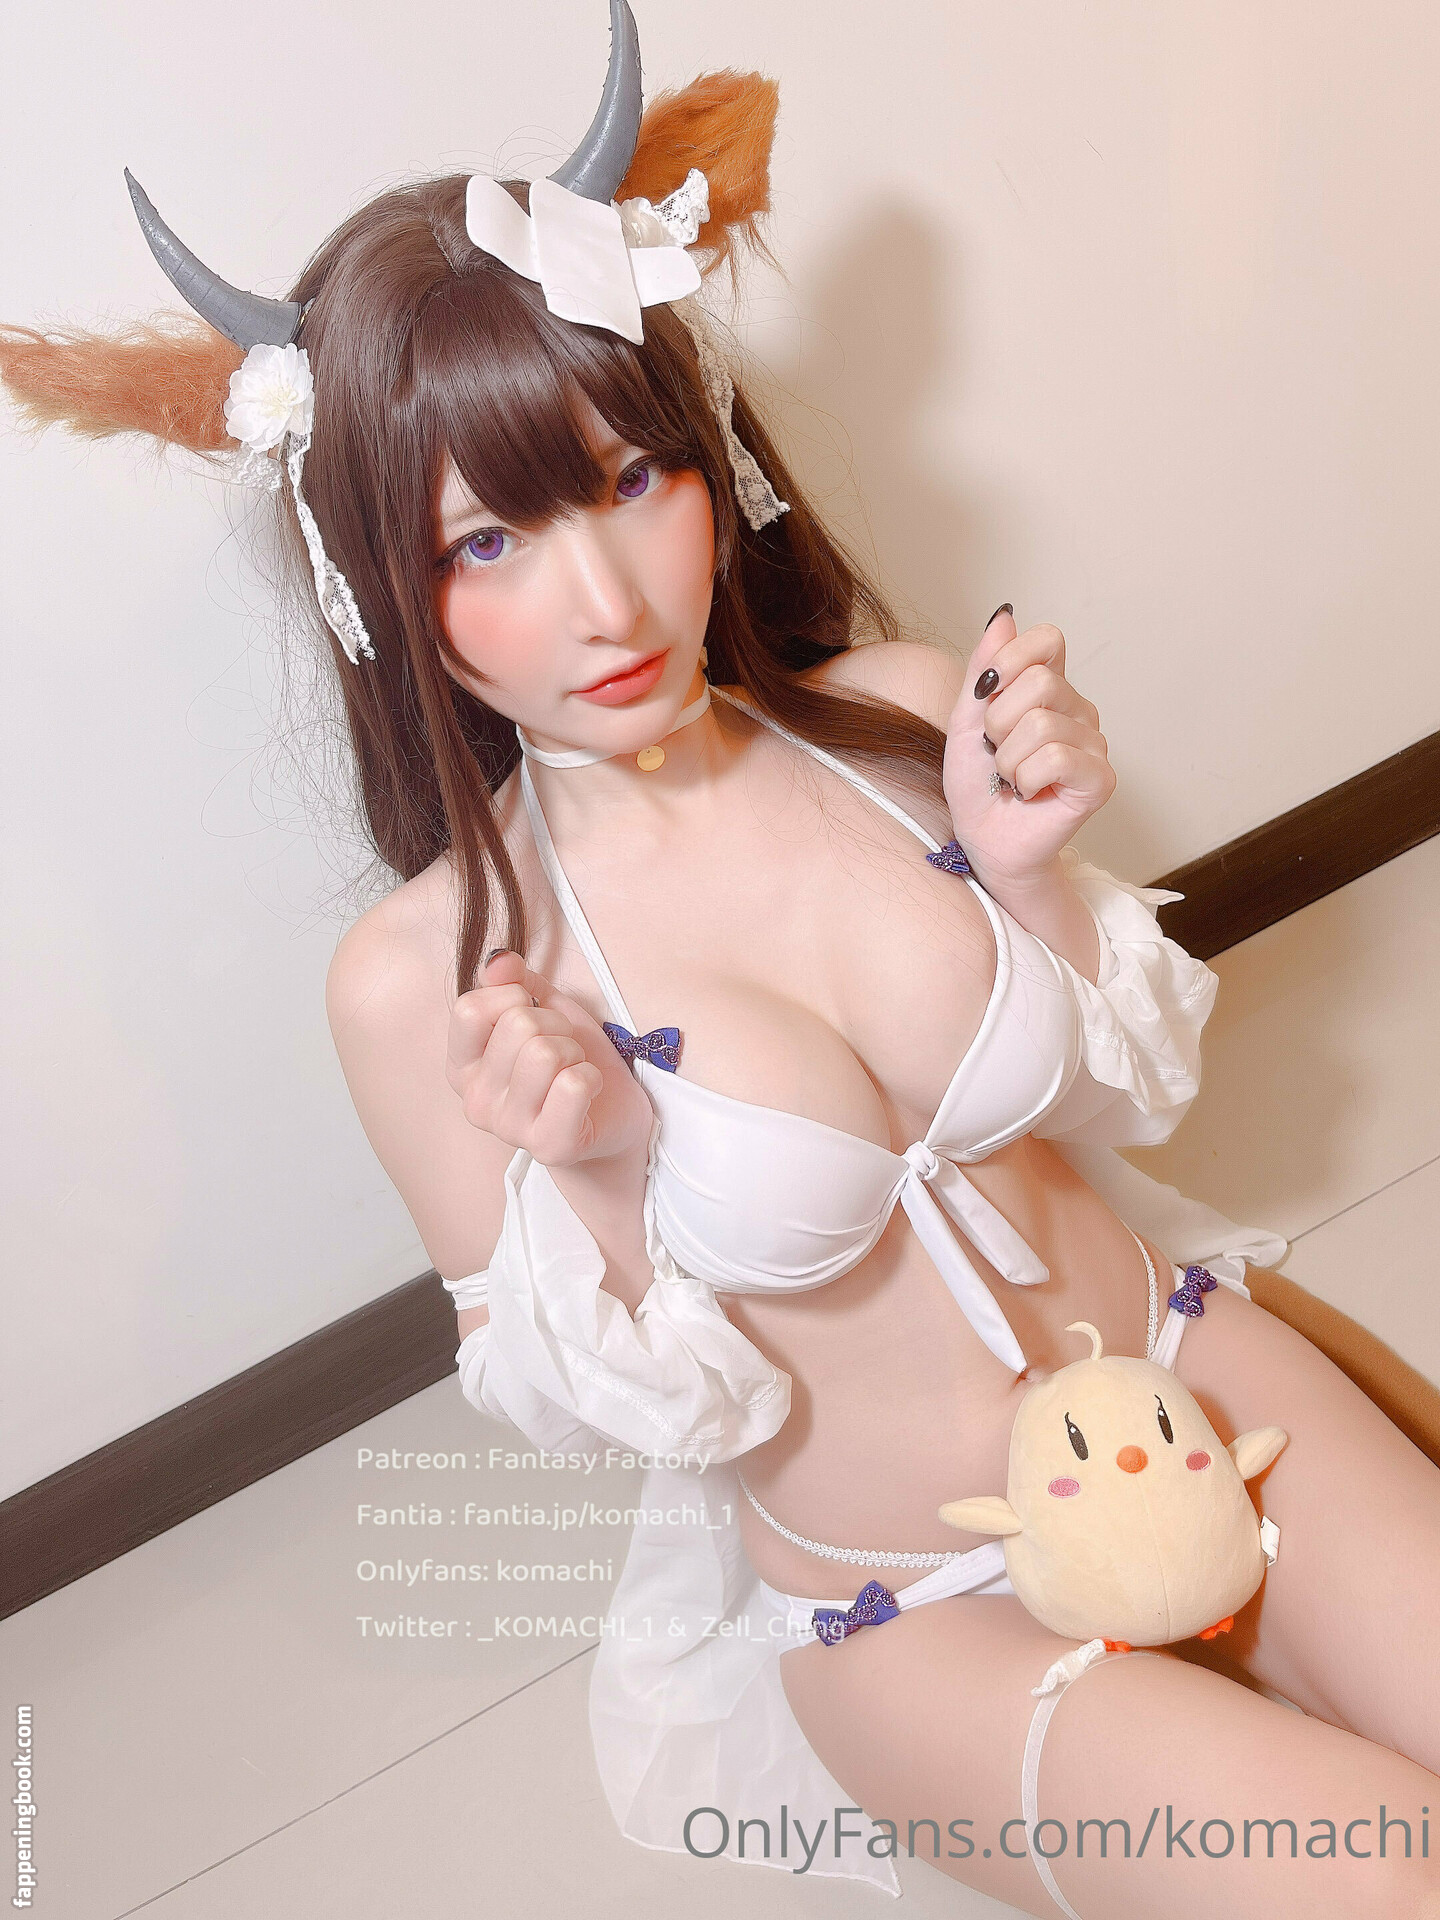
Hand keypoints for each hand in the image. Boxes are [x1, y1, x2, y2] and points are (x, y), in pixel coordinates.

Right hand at [447, 950, 653, 1167]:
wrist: (613, 1112)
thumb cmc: (571, 1060)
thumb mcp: (542, 1009)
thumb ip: (514, 980)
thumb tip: (498, 960)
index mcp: (463, 1065)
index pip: (469, 1009)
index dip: (514, 996)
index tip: (533, 1012)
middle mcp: (476, 1101)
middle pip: (517, 1026)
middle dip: (555, 1025)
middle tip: (564, 1047)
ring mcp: (509, 1128)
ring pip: (545, 1054)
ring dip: (574, 1051)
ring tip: (574, 1068)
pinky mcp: (549, 1146)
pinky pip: (573, 1085)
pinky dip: (592, 1077)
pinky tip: (588, 1091)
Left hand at [942, 608, 1114, 891]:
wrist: (983, 839)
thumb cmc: (977, 784)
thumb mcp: (966, 717)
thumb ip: (985, 668)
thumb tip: (1004, 615)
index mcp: (1051, 689)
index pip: (1047, 640)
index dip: (1010, 662)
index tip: (987, 697)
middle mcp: (1078, 711)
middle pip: (1040, 683)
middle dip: (1000, 723)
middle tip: (998, 753)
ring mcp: (1094, 744)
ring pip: (1042, 724)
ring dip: (1008, 759)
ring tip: (1011, 778)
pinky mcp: (1100, 778)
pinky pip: (1056, 757)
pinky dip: (1026, 779)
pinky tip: (1029, 793)